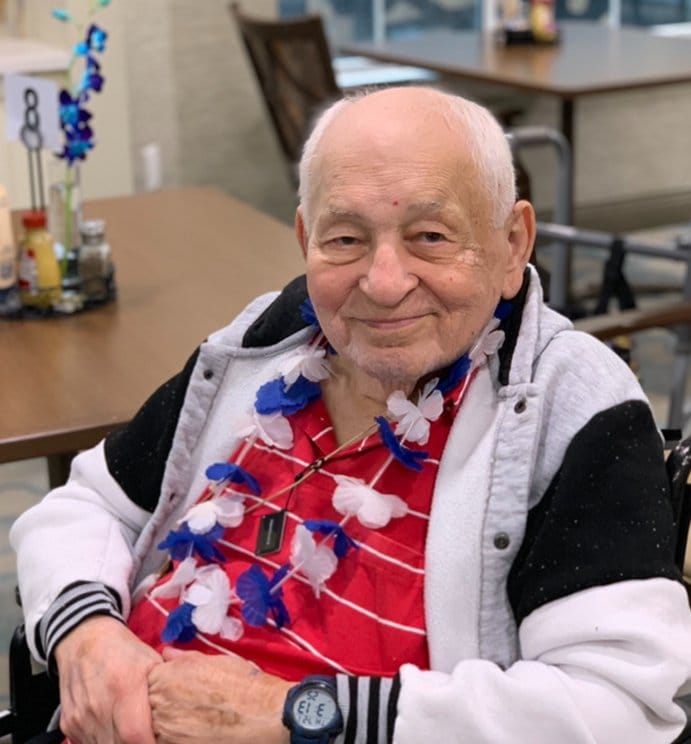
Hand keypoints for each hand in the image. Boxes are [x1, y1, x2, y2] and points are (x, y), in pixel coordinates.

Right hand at [54, 615, 161, 743]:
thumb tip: (183, 709)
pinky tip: (114, 729)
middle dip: (137, 743)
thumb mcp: (151, 661)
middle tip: (150, 735)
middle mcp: (99, 705)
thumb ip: (165, 687)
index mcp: (124, 687)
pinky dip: (103, 740)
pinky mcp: (68, 723)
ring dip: (119, 743)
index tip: (160, 739)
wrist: (85, 639)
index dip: (150, 743)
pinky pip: (88, 743)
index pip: (135, 734)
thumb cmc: (124, 650)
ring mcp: (80, 716)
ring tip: (134, 731)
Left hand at [148, 647, 291, 743]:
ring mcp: (167, 730)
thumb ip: (184, 658)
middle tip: (189, 701)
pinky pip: (167, 740)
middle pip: (151, 703)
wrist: (264, 713)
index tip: (177, 684)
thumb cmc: (242, 682)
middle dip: (165, 701)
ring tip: (195, 717)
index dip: (164, 681)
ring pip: (157, 725)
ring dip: (170, 721)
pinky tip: (197, 730)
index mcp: (166, 676)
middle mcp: (160, 703)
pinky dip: (178, 735)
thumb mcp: (214, 661)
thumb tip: (167, 653)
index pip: (150, 679)